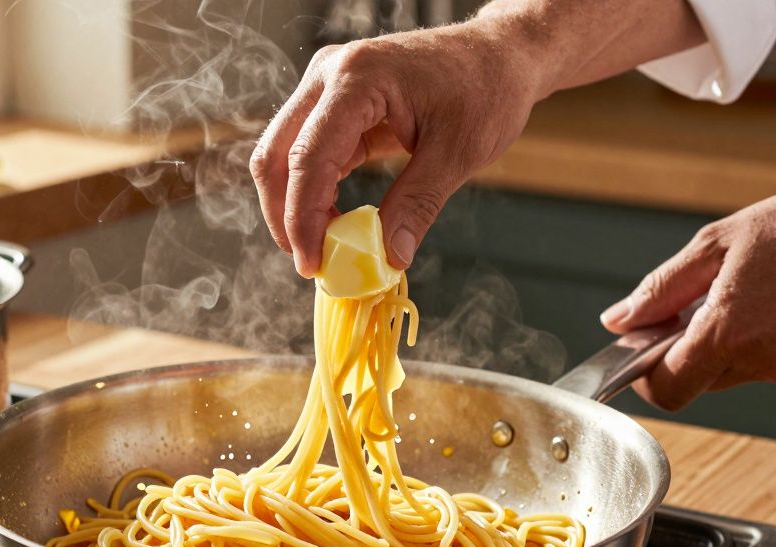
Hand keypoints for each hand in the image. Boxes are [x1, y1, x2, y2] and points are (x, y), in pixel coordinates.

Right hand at [249, 20, 544, 276]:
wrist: (500, 55)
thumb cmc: (487, 88)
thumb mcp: (458, 152)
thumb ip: (417, 204)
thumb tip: (388, 256)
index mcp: (358, 78)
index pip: (308, 156)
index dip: (302, 217)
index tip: (312, 262)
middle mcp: (329, 74)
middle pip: (275, 154)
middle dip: (284, 214)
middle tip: (310, 262)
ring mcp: (326, 86)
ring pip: (281, 155)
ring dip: (295, 205)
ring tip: (327, 247)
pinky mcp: (333, 104)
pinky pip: (306, 153)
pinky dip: (313, 192)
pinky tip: (336, 222)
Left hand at [600, 186, 775, 409]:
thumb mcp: (719, 242)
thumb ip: (662, 287)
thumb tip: (619, 318)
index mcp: (729, 333)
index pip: (665, 389)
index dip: (642, 374)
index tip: (638, 346)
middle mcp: (760, 362)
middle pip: (693, 382)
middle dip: (678, 352)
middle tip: (685, 307)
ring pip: (725, 374)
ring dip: (715, 344)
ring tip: (736, 293)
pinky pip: (759, 365)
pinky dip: (747, 341)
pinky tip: (765, 301)